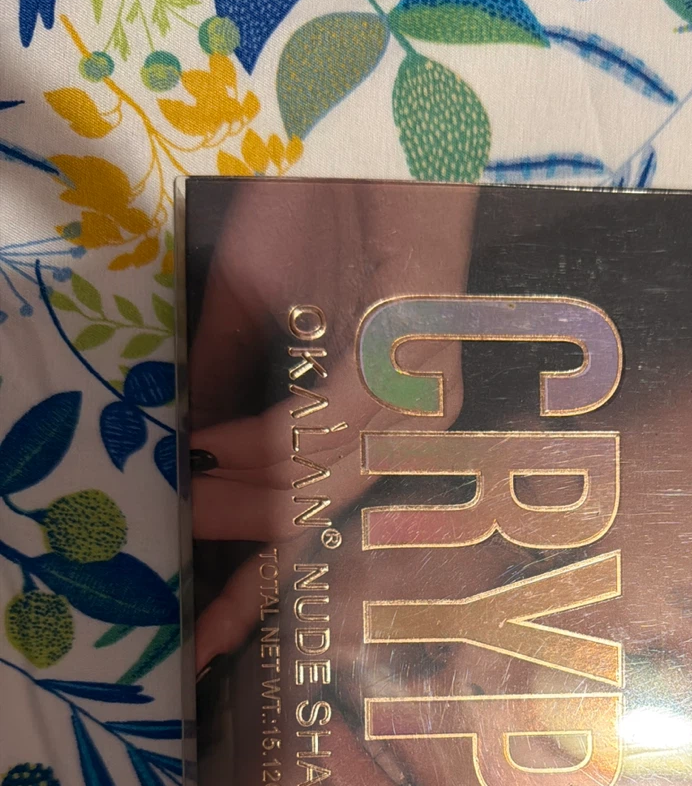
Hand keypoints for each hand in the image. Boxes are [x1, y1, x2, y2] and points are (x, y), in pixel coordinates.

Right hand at [189, 180, 477, 669]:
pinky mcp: (415, 359)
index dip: (253, 589)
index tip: (204, 643)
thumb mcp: (246, 313)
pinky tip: (219, 447)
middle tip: (182, 550)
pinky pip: (335, 424)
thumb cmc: (314, 222)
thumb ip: (226, 387)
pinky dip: (271, 438)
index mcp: (358, 426)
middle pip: (319, 518)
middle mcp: (396, 429)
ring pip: (327, 479)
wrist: (366, 141)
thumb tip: (188, 461)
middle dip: (246, 545)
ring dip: (253, 495)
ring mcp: (413, 401)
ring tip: (193, 498)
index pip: (306, 525)